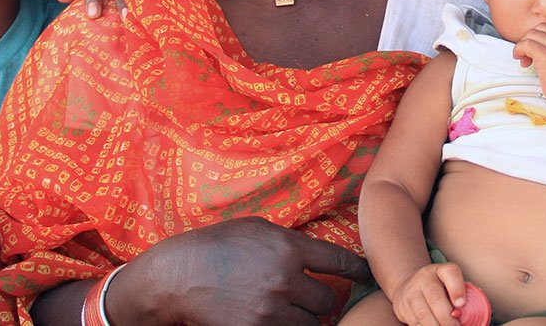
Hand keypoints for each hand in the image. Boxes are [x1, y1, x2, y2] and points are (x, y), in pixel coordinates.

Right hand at [109, 216, 370, 325]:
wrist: (178, 276)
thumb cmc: (216, 245)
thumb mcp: (257, 228)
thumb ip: (291, 241)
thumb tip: (317, 254)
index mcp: (288, 248)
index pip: (339, 261)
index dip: (359, 270)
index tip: (368, 276)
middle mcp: (285, 280)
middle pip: (327, 300)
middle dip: (320, 298)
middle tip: (306, 294)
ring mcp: (271, 310)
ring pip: (311, 323)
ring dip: (305, 317)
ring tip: (285, 305)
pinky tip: (272, 316)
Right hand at [388, 261, 466, 325]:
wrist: (410, 285)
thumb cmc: (439, 288)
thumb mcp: (450, 284)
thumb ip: (460, 294)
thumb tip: (468, 314)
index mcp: (440, 270)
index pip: (450, 272)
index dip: (457, 288)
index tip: (461, 304)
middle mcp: (423, 279)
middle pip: (435, 297)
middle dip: (447, 319)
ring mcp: (410, 293)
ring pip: (423, 314)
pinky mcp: (402, 308)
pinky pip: (415, 323)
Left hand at [512, 21, 545, 109]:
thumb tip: (544, 45)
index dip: (542, 36)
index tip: (539, 49)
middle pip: (540, 28)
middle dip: (533, 39)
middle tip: (530, 55)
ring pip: (531, 35)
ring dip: (524, 46)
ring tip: (526, 61)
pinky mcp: (545, 54)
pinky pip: (525, 44)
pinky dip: (519, 51)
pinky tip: (522, 61)